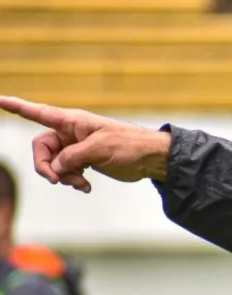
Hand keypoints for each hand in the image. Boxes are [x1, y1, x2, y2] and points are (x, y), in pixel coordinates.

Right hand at [0, 96, 170, 193]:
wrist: (150, 159)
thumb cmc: (128, 145)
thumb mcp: (99, 150)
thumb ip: (72, 157)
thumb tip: (54, 168)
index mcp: (72, 122)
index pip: (39, 113)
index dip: (18, 107)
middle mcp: (71, 132)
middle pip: (42, 148)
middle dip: (46, 166)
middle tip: (58, 181)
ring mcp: (77, 147)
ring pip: (55, 163)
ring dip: (63, 176)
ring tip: (81, 184)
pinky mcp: (85, 160)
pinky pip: (68, 171)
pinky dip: (73, 180)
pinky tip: (86, 187)